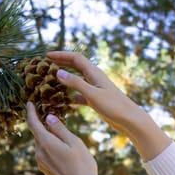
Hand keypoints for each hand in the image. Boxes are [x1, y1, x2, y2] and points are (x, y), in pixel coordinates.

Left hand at [26, 101, 111, 174]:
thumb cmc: (82, 165)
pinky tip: (63, 149)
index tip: (29, 102)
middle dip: (43, 124)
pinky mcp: (45, 170)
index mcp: (45, 143)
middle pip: (38, 133)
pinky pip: (45, 152)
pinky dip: (50, 146)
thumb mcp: (74, 142)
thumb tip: (48, 117)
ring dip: (49, 136)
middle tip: (53, 115)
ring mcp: (41, 162)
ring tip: (62, 134)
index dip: (30, 112)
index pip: (33, 123)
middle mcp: (39, 152)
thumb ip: (60, 129)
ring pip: (42, 143)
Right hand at [46, 51, 170, 160]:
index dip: (61, 55)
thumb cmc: (113, 106)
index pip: (75, 58)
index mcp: (94, 73)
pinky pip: (79, 93)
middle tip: (45, 64)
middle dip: (61, 62)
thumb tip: (58, 72)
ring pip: (76, 79)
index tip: (46, 55)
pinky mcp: (95, 99)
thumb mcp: (92, 94)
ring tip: (51, 79)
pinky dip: (70, 94)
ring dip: (64, 77)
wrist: (129, 119)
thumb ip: (75, 83)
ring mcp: (95, 88)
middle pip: (75, 65)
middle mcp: (94, 78)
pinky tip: (63, 100)